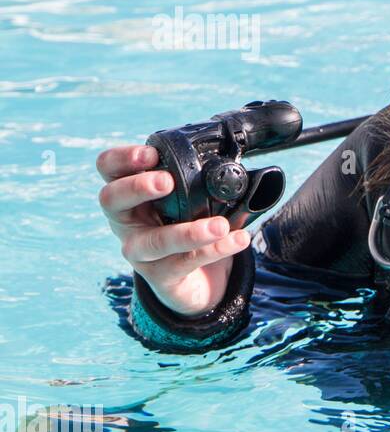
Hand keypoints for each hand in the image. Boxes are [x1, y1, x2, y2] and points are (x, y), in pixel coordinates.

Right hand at [96, 145, 250, 315]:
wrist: (198, 279)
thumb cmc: (189, 226)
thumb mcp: (190, 200)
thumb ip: (198, 181)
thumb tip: (230, 162)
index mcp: (131, 194)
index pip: (109, 168)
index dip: (123, 158)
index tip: (151, 153)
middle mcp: (126, 221)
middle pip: (111, 200)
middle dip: (137, 187)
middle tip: (167, 181)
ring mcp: (140, 252)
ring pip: (154, 242)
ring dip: (188, 232)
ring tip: (220, 225)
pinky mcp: (161, 276)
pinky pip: (187, 262)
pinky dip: (216, 250)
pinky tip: (238, 239)